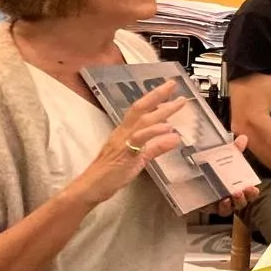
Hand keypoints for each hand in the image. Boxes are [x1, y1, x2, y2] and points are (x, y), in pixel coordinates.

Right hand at [67, 82, 187, 208]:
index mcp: (125, 131)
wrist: (91, 187)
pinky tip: (168, 128)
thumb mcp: (140, 158)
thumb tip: (175, 138)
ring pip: (143, 120)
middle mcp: (123, 132)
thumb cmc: (112, 173)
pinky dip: (154, 132)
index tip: (168, 88)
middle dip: (157, 94)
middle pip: (141, 108)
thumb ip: (157, 147)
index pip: (140, 110)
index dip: (153, 98)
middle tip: (173, 83)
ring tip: (179, 103)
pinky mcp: (125, 153)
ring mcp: (123, 141)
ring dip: (162, 111)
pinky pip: (139, 139)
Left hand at [202, 137, 261, 216]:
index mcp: (235, 186)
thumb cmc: (210, 167)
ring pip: (228, 209)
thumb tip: (243, 138)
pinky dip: (219, 206)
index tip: (253, 187)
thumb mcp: (222, 157)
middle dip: (243, 198)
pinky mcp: (205, 206)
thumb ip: (233, 149)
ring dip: (231, 204)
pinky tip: (220, 201)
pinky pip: (213, 210)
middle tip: (242, 191)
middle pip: (240, 202)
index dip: (252, 192)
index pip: (248, 192)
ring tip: (230, 196)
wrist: (189, 171)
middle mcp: (228, 196)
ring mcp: (217, 203)